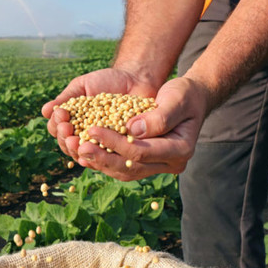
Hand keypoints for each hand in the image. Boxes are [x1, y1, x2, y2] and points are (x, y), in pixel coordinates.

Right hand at [42, 68, 158, 160]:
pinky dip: (97, 157)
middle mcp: (84, 136)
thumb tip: (44, 111)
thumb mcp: (83, 85)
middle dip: (64, 138)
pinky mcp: (117, 149)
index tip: (62, 114)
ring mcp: (100, 144)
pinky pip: (105, 158)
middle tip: (67, 129)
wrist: (135, 80)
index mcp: (73, 122)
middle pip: (67, 145)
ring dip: (76, 150)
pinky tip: (92, 154)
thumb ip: (66, 98)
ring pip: (83, 154)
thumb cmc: (107, 80)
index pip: (57, 129)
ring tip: (77, 142)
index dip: (56, 124)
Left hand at [75, 76, 209, 180]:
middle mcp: (170, 164)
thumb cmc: (185, 95)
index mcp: (181, 150)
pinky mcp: (146, 162)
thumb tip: (133, 130)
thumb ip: (159, 116)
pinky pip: (122, 167)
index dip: (115, 142)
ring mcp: (158, 165)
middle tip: (79, 146)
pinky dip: (104, 161)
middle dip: (103, 157)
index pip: (142, 152)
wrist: (190, 98)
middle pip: (131, 167)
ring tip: (78, 150)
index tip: (93, 129)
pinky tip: (85, 153)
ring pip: (125, 172)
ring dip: (100, 162)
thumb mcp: (176, 98)